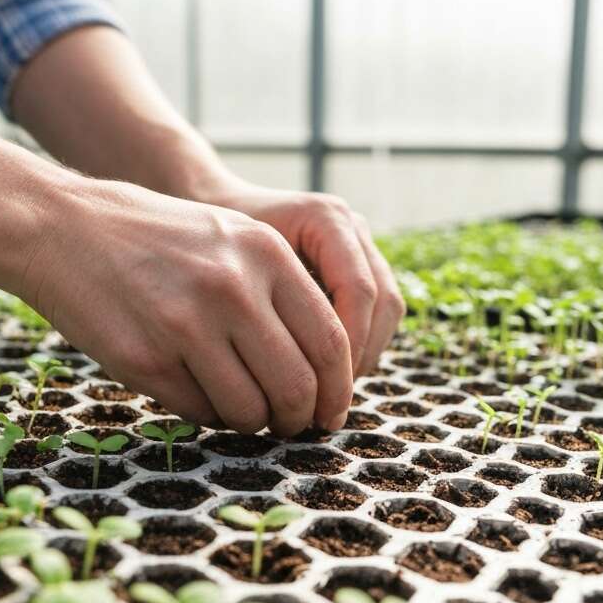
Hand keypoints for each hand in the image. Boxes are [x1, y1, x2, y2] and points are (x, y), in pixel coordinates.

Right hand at [20, 179, 352, 435]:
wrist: (64, 228)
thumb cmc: (158, 240)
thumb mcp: (231, 238)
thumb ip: (281, 290)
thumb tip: (327, 372)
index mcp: (265, 254)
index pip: (330, 341)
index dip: (338, 389)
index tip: (332, 411)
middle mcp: (233, 288)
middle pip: (298, 385)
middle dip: (301, 419)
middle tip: (293, 426)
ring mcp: (187, 325)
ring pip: (251, 410)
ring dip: (254, 424)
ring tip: (243, 412)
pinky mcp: (146, 359)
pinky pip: (200, 412)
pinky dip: (209, 416)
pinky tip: (198, 394)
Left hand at [201, 184, 404, 376]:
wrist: (216, 206)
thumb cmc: (215, 239)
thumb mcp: (232, 268)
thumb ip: (264, 301)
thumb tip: (292, 367)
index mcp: (325, 219)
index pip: (358, 290)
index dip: (347, 344)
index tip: (320, 385)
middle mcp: (351, 228)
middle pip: (383, 301)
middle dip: (360, 356)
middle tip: (329, 396)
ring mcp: (360, 245)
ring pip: (388, 308)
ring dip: (365, 354)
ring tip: (328, 389)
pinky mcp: (359, 266)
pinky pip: (377, 311)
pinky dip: (360, 345)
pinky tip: (325, 372)